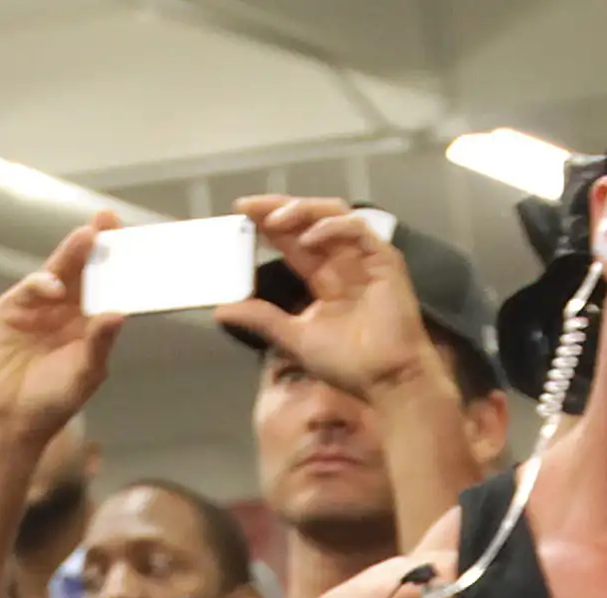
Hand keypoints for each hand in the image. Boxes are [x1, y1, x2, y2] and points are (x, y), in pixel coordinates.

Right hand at [0, 216, 128, 441]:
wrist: (7, 416)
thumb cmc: (51, 400)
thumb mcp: (85, 373)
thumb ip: (100, 342)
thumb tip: (120, 313)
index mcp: (89, 325)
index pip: (107, 288)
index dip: (117, 266)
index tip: (133, 243)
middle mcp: (66, 311)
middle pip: (84, 270)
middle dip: (96, 245)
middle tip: (109, 219)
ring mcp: (39, 307)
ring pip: (59, 271)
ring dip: (72, 252)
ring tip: (88, 236)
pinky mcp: (13, 308)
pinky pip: (32, 288)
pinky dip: (43, 283)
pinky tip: (56, 288)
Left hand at [220, 198, 442, 402]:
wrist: (386, 381)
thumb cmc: (349, 365)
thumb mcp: (294, 337)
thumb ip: (261, 318)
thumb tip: (221, 310)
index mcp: (324, 278)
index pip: (292, 239)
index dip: (267, 223)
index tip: (239, 214)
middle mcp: (344, 262)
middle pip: (309, 219)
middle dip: (278, 208)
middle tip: (248, 207)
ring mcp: (365, 259)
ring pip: (333, 215)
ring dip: (302, 211)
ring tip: (275, 220)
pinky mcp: (385, 261)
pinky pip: (358, 230)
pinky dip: (332, 227)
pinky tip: (309, 238)